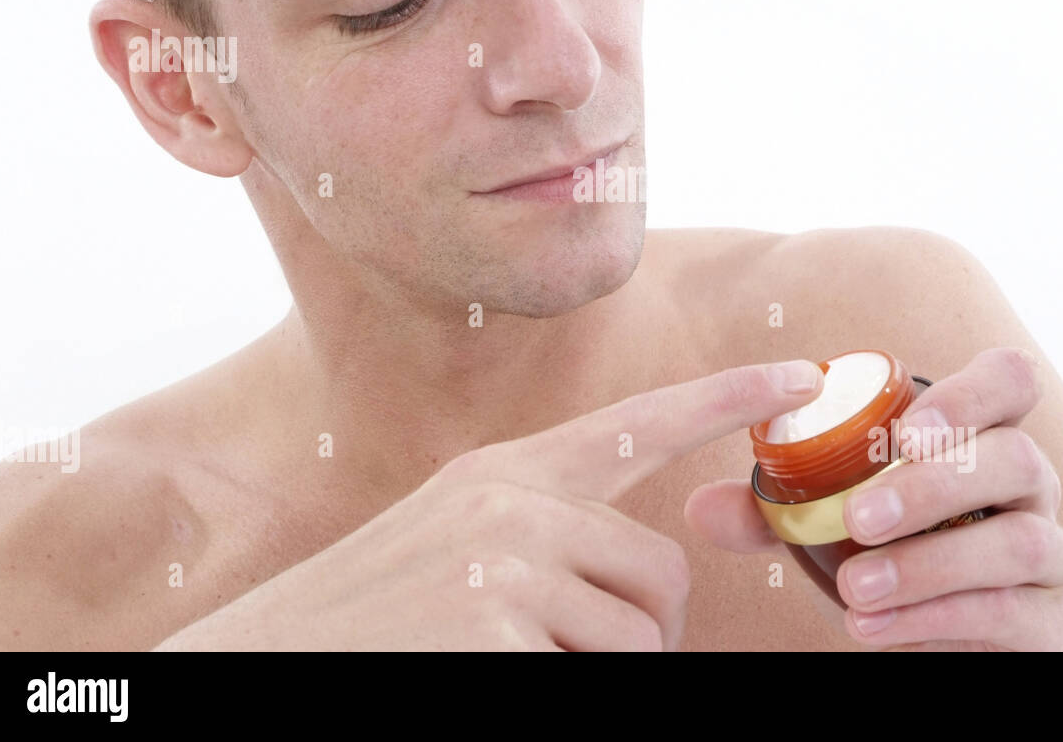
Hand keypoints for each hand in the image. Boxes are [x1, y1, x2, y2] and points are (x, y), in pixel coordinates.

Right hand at [154, 358, 824, 651]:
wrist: (261, 657)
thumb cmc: (376, 614)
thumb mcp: (461, 540)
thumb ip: (552, 534)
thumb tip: (651, 580)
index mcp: (508, 473)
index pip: (638, 423)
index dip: (726, 399)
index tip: (801, 375)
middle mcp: (513, 503)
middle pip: (663, 569)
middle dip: (648, 627)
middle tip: (580, 650)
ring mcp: (503, 565)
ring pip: (638, 638)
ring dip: (601, 669)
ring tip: (517, 659)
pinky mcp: (496, 629)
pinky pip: (596, 677)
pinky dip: (561, 687)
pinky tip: (487, 670)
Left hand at [684, 347, 1062, 650]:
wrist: (920, 631)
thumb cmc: (875, 549)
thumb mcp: (817, 522)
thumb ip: (769, 508)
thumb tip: (701, 506)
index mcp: (979, 434)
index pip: (1011, 380)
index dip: (970, 395)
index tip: (906, 433)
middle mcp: (1028, 484)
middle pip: (1016, 459)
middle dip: (933, 487)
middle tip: (857, 521)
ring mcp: (1051, 553)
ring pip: (1019, 543)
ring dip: (929, 565)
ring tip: (854, 591)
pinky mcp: (1047, 621)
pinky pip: (1012, 615)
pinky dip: (938, 623)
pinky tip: (877, 631)